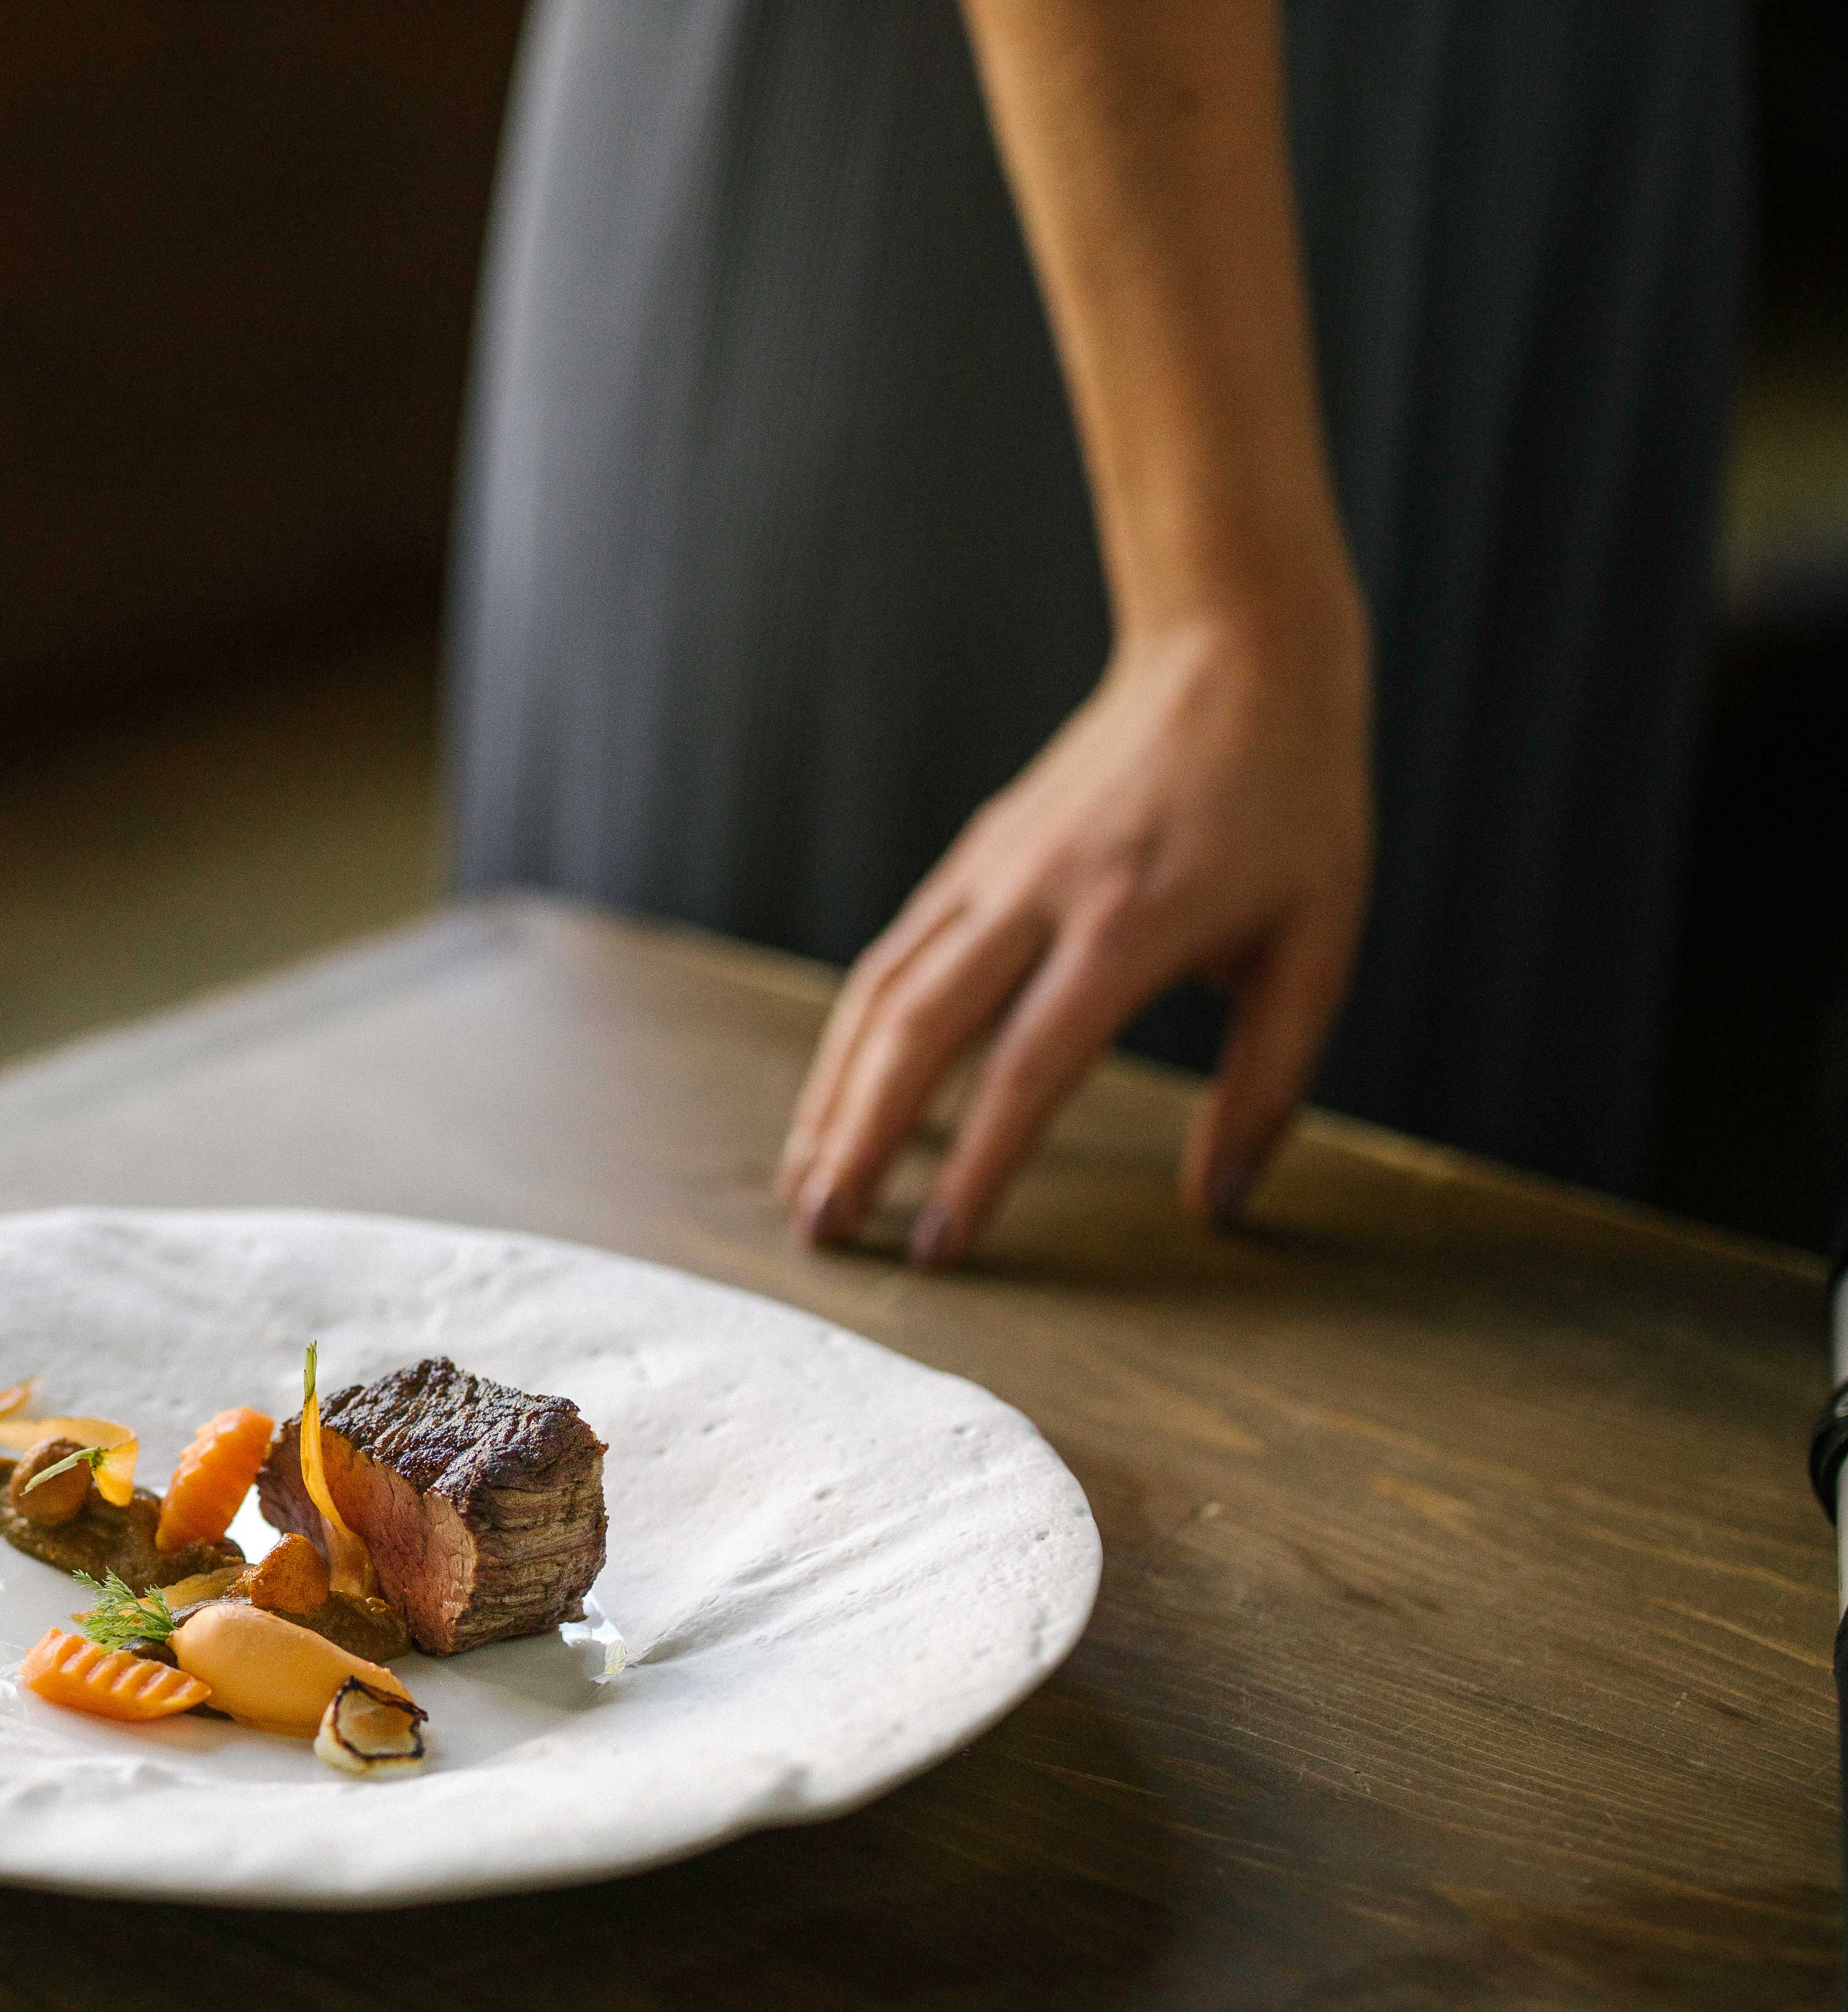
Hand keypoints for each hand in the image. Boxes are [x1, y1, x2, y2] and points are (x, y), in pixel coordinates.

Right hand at [775, 609, 1369, 1263]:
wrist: (1233, 653)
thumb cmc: (1292, 805)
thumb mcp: (1317, 945)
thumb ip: (1270, 1083)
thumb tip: (1225, 1205)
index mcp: (1128, 926)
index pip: (1028, 1069)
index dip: (976, 1166)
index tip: (937, 1248)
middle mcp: (1036, 897)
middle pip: (917, 1034)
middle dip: (859, 1142)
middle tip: (823, 1233)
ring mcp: (989, 871)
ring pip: (881, 995)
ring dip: (833, 1095)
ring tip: (805, 1183)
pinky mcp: (970, 857)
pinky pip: (893, 958)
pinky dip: (854, 1038)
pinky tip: (841, 1095)